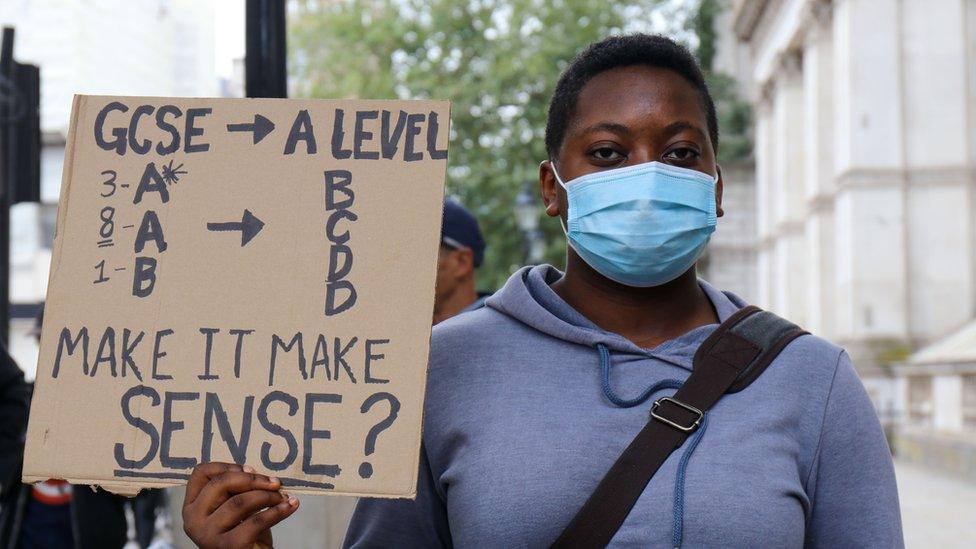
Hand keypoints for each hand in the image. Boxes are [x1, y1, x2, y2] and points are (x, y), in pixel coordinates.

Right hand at [182, 462, 299, 548]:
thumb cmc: (245, 532)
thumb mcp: (235, 507)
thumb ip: (236, 489)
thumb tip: (252, 470)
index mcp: (192, 507)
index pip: (201, 473)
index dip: (227, 466)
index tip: (250, 470)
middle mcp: (193, 521)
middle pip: (221, 483)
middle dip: (253, 479)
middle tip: (275, 483)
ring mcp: (208, 535)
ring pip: (240, 501)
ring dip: (268, 496)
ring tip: (283, 497)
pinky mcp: (228, 547)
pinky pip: (256, 521)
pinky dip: (277, 511)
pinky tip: (290, 506)